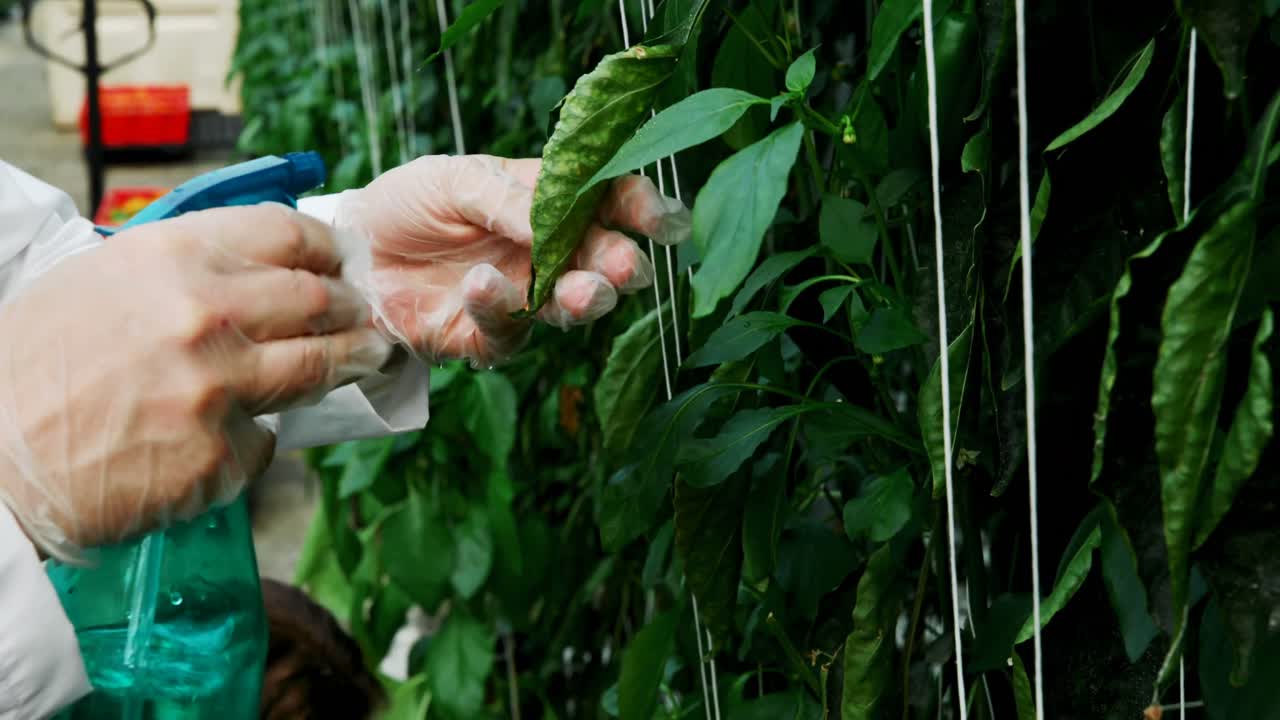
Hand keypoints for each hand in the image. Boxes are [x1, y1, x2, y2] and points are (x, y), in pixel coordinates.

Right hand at [0, 204, 391, 560]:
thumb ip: (184, 272)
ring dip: (349, 361)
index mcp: (170, 258)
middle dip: (350, 307)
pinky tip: (222, 438)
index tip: (341, 259)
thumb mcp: (100, 282)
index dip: (325, 246)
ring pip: (317, 368)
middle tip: (362, 314)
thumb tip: (261, 274)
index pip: (284, 233)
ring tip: (363, 358)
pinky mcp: (219, 456)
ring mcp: (217, 388)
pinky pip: (264, 441)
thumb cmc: (30, 367)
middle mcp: (204, 315)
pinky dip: (254, 439)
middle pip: (317, 301)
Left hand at [336, 154, 689, 365]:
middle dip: (621, 266)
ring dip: (584, 301)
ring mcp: (525, 298)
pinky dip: (500, 308)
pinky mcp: (489, 338)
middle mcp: (549, 255)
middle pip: (607, 263)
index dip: (643, 209)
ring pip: (574, 308)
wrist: (350, 252)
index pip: (612, 204)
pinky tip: (483, 286)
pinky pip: (510, 332)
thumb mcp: (452, 179)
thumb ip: (504, 198)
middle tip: (623, 268)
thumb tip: (552, 221)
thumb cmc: (407, 204)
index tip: (663, 221)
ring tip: (582, 294)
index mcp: (550, 204)